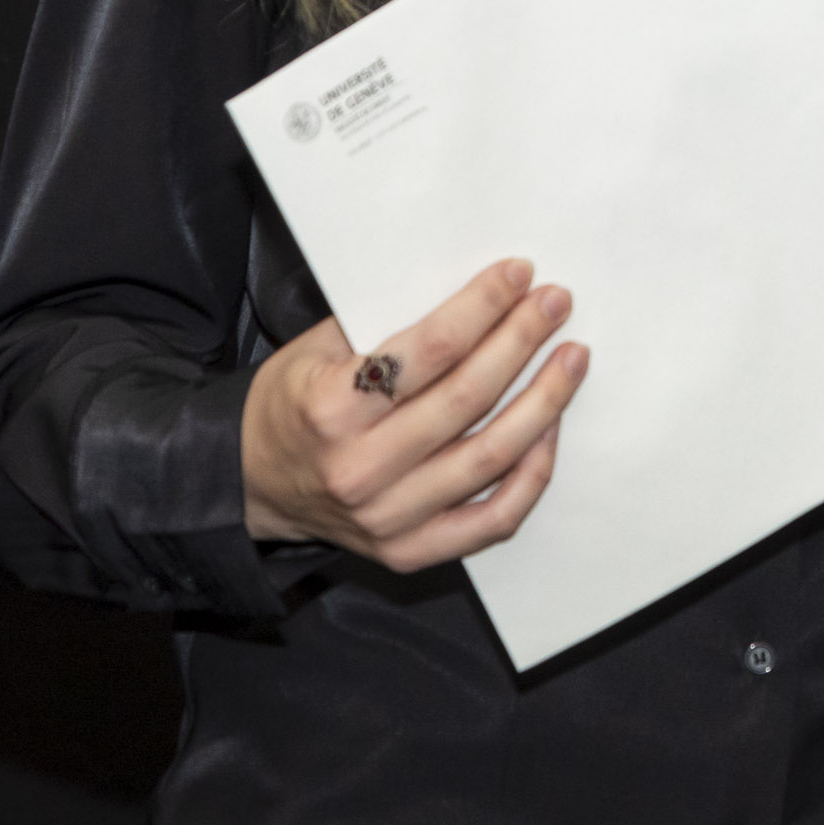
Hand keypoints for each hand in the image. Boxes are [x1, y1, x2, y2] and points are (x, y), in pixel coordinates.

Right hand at [241, 257, 589, 570]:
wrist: (252, 482)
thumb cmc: (294, 403)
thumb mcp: (315, 349)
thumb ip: (384, 324)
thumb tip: (473, 291)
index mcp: (331, 408)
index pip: (429, 350)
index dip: (482, 306)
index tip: (520, 274)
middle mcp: (359, 468)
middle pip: (467, 398)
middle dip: (521, 341)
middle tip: (556, 303)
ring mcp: (387, 517)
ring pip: (490, 457)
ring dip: (544, 402)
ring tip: (571, 358)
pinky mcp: (409, 550)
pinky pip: (493, 519)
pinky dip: (532, 474)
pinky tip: (550, 429)